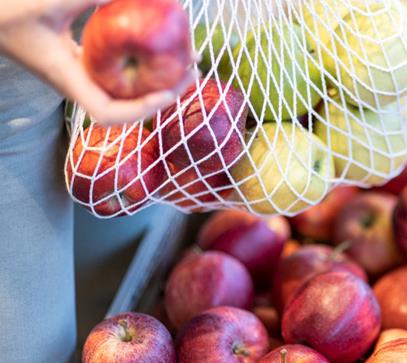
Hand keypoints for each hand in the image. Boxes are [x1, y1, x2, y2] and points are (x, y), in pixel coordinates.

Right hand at [0, 0, 193, 125]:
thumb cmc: (6, 9)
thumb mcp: (48, 1)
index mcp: (67, 78)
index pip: (109, 114)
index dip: (142, 110)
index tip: (169, 93)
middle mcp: (77, 80)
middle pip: (128, 102)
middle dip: (165, 91)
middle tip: (194, 67)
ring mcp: (80, 70)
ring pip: (125, 83)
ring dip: (158, 74)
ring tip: (187, 55)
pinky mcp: (80, 56)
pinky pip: (117, 65)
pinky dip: (140, 56)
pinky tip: (159, 40)